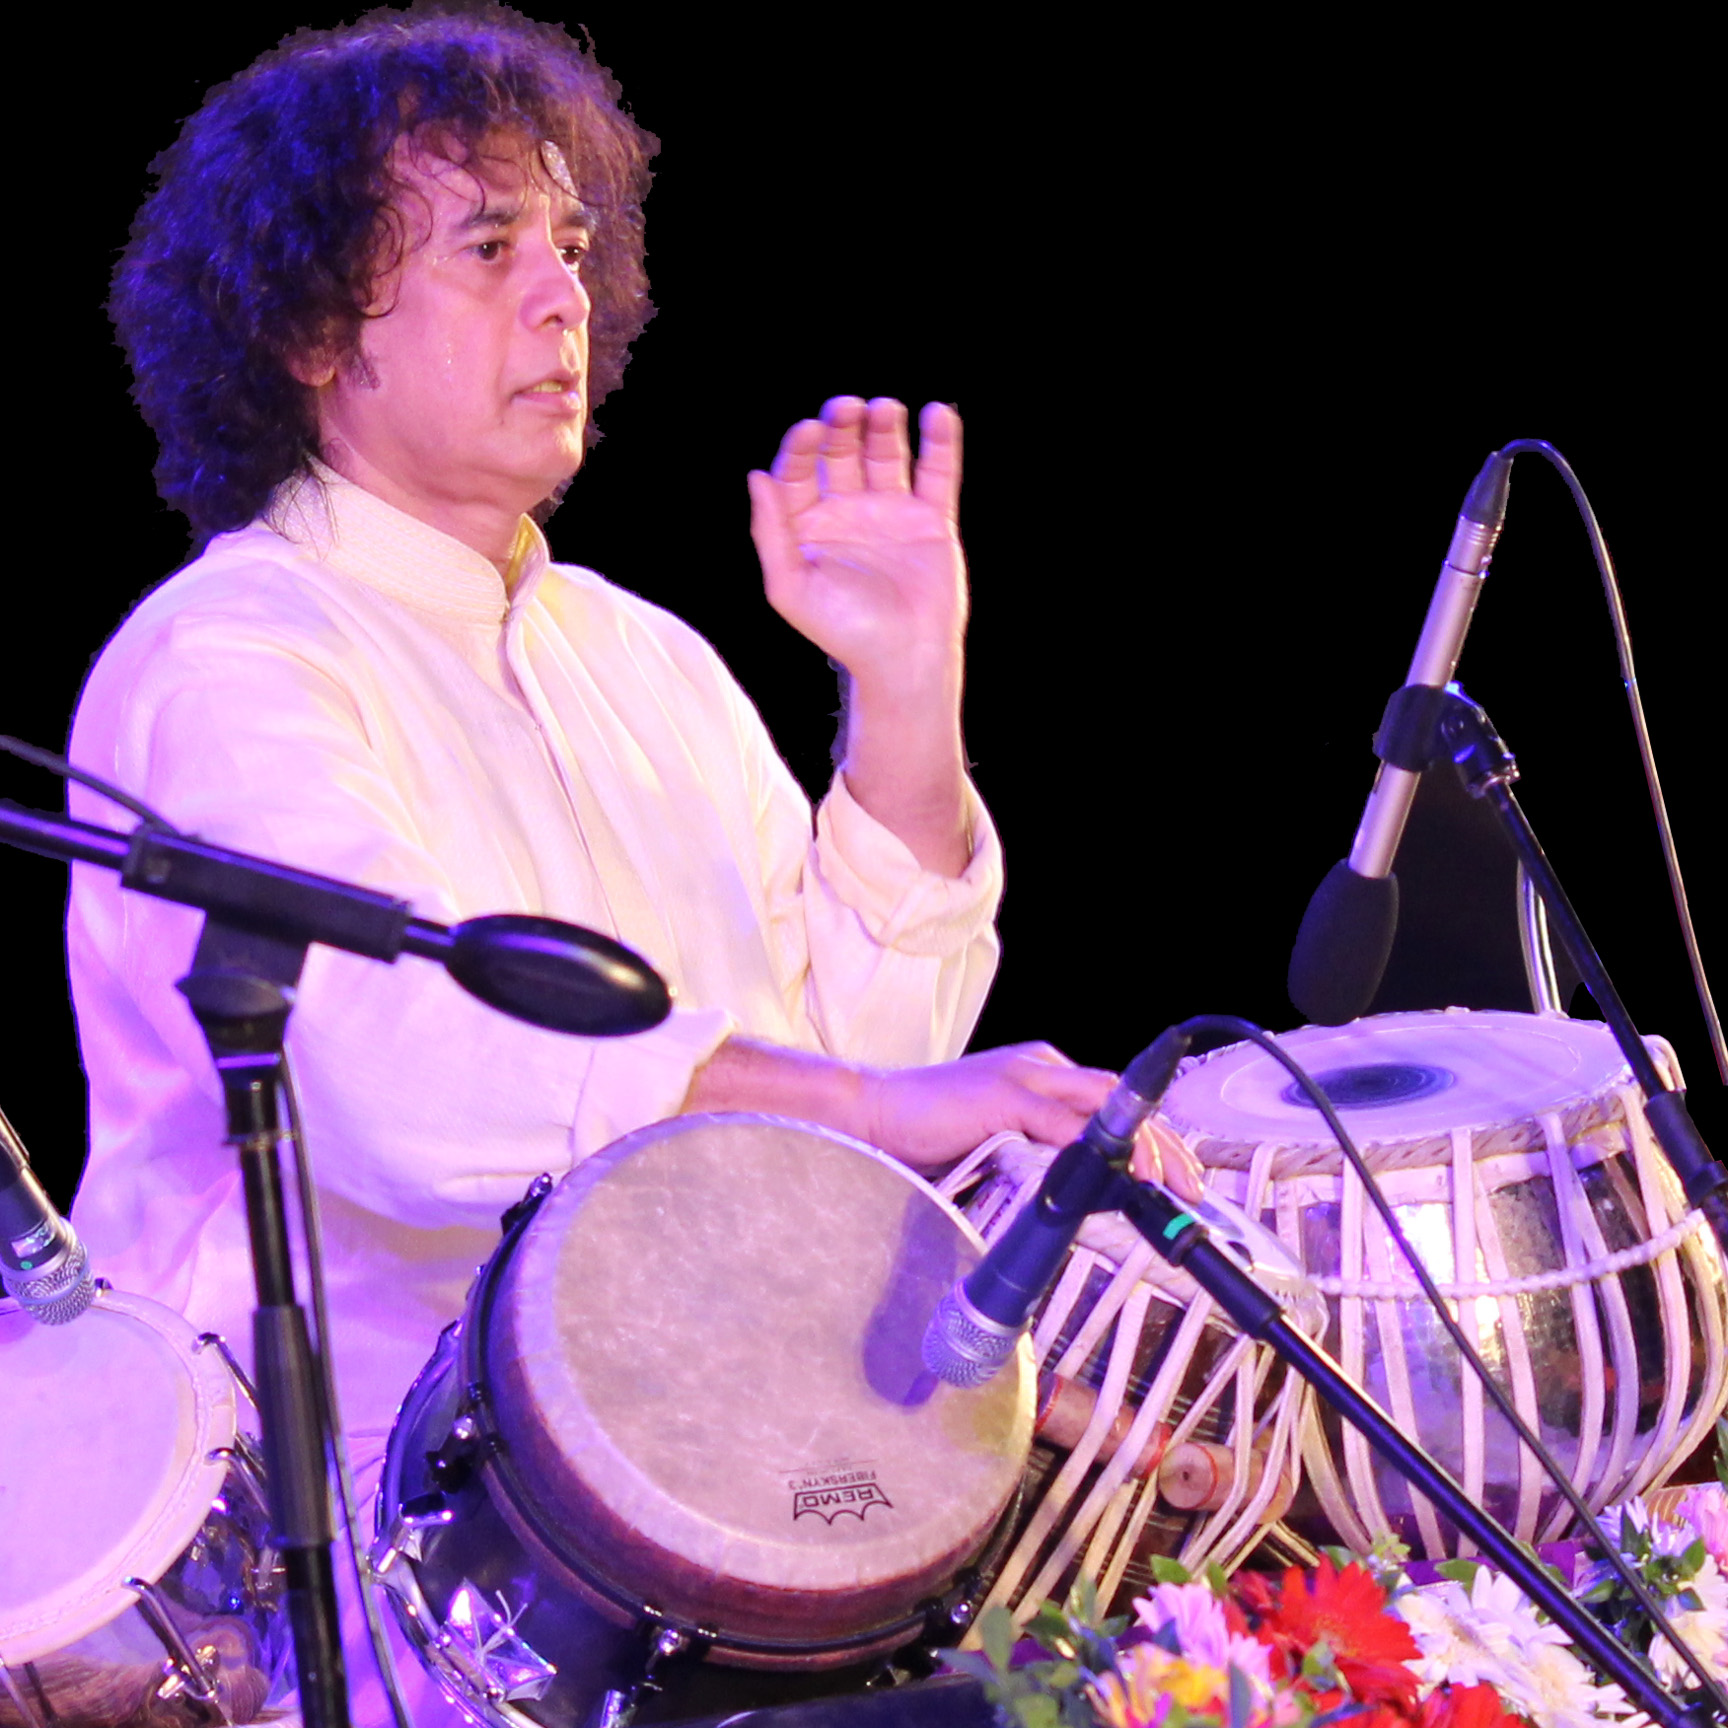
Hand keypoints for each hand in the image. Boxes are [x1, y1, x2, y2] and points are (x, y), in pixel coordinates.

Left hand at [747, 397, 965, 694]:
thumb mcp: (790, 586)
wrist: (903, 658)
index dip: (802, 447)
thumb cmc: (842, 631)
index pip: (799, 472)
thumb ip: (771, 532)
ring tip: (886, 409)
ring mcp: (891, 514)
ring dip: (884, 427)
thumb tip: (757, 476)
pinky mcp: (932, 521)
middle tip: (849, 407)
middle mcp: (849, 514)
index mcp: (809, 527)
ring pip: (886, 455)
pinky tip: (937, 414)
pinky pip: (937, 473)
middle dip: (843, 426)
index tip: (810, 429)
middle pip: (842, 454)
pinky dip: (940, 443)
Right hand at [859, 1042, 1205, 1200]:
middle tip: (1189, 1189)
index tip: (1178, 1177)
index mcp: (1041, 1076)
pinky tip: (1117, 1173)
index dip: (1153, 1139)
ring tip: (1165, 1184)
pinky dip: (1096, 1148)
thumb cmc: (927, 1133)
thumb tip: (1082, 1195)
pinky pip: (1062, 1122)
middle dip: (1164, 1145)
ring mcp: (1023, 1077)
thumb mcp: (998, 1141)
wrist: (871, 1112)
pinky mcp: (1002, 1095)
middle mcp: (1041, 1068)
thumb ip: (1038, 1155)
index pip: (1113, 1105)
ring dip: (1144, 1146)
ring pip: (1103, 1105)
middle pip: (1121, 1101)